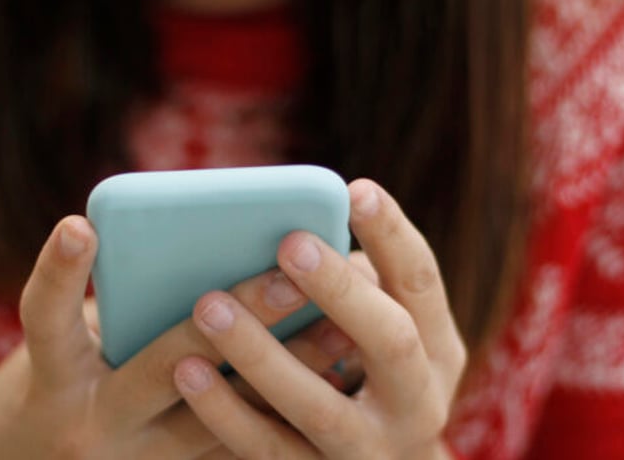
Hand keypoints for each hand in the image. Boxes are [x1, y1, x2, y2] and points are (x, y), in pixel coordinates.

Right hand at [0, 216, 353, 458]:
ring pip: (221, 417)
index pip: (46, 319)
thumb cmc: (61, 383)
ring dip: (284, 368)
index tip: (81, 226)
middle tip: (289, 277)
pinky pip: (240, 445)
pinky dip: (283, 406)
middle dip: (234, 320)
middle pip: (165, 365)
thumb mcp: (67, 345)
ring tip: (338, 327)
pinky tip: (332, 374)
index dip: (60, 274)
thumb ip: (119, 304)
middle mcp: (92, 424)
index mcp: (53, 377)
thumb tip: (202, 246)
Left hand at [173, 179, 467, 458]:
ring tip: (209, 304)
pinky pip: (268, 449)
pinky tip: (187, 371)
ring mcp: (369, 450)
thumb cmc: (366, 369)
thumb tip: (292, 234)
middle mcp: (416, 402)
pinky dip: (225, 411)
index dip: (391, 234)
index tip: (354, 189)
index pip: (421, 281)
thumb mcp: (380, 330)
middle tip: (289, 242)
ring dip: (261, 353)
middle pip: (387, 341)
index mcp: (436, 347)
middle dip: (338, 290)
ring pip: (317, 405)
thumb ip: (352, 286)